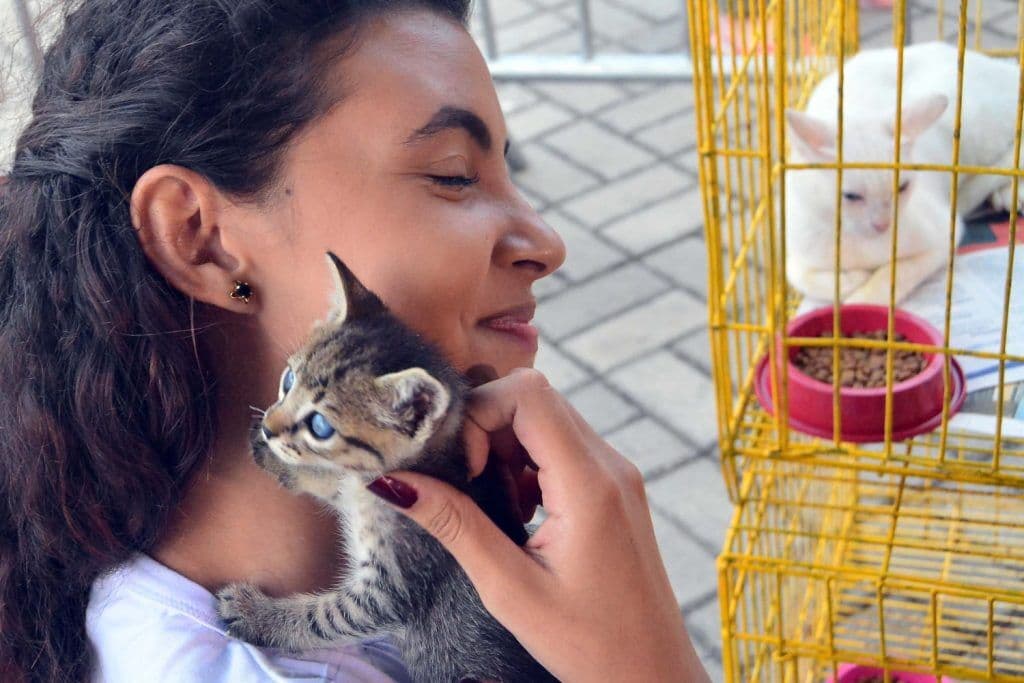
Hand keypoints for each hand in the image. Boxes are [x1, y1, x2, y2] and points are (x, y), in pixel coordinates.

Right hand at [367, 368, 709, 681]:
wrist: (653, 674)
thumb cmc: (589, 645)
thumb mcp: (510, 588)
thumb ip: (454, 524)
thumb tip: (392, 480)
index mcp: (590, 483)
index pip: (527, 392)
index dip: (478, 415)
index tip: (463, 471)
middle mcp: (610, 463)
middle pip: (534, 398)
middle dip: (485, 429)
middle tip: (468, 488)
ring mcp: (616, 473)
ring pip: (545, 419)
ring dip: (504, 449)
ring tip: (494, 508)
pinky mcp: (614, 487)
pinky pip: (561, 446)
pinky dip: (526, 465)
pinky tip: (517, 514)